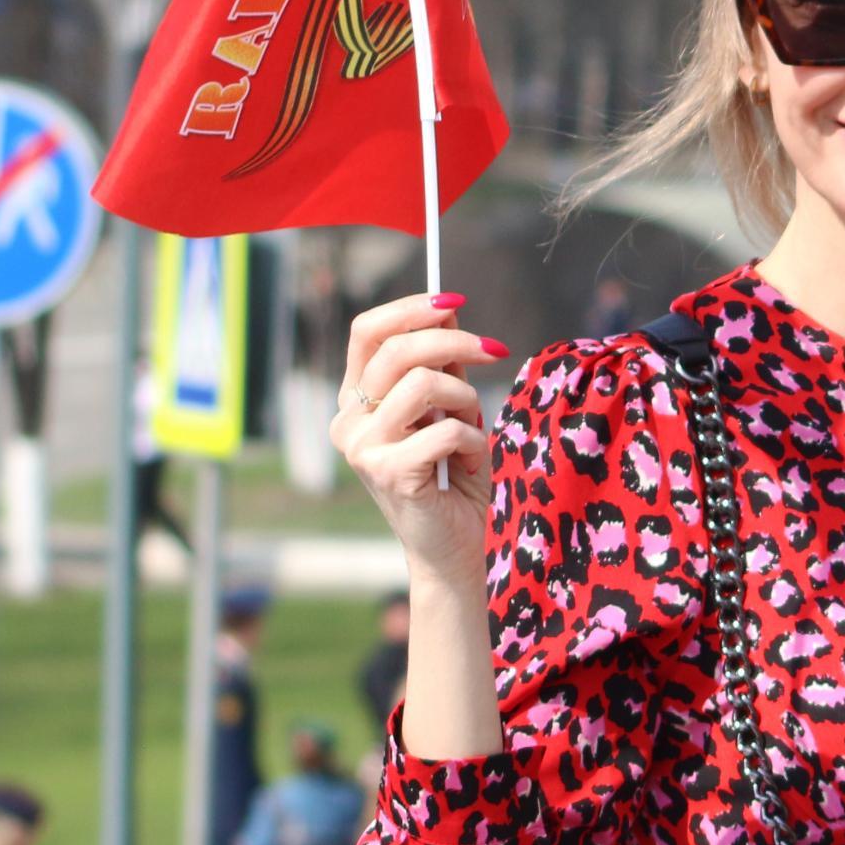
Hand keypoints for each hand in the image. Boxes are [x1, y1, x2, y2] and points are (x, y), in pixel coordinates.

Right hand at [332, 292, 507, 584]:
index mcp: (358, 399)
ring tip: (473, 426)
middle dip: (455, 341)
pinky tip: (469, 462)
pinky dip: (473, 440)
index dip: (409, 308)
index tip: (453, 300)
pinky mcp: (387, 473)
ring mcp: (362, 449)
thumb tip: (446, 308)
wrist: (459, 545)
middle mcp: (349, 421)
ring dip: (465, 399)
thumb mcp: (451, 407)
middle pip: (396, 349)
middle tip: (494, 349)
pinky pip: (444, 430)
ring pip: (421, 384)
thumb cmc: (457, 474)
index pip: (366, 332)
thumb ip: (443, 365)